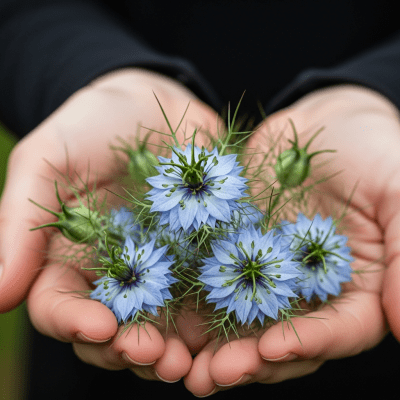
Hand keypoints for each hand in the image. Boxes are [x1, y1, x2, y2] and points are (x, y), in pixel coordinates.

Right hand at [0, 68, 218, 381]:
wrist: (154, 105)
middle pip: (113, 330)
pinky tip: (220, 335)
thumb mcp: (48, 161)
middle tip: (152, 356)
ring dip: (170, 350)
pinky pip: (205, 297)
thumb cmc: (93, 126)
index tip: (98, 326)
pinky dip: (211, 321)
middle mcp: (115, 272)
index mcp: (69, 256)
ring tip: (186, 361)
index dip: (74, 323)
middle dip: (128, 349)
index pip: (60, 306)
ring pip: (159, 326)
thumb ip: (19, 224)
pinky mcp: (200, 257)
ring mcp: (160, 269)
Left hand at [184, 84, 394, 395]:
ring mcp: (268, 274)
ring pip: (242, 321)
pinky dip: (192, 304)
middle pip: (283, 338)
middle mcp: (309, 291)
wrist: (320, 125)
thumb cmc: (371, 150)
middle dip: (250, 359)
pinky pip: (212, 282)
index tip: (272, 347)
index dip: (309, 343)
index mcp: (357, 287)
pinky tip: (165, 319)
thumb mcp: (398, 191)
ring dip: (212, 346)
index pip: (339, 330)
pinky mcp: (235, 252)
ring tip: (181, 366)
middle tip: (213, 375)